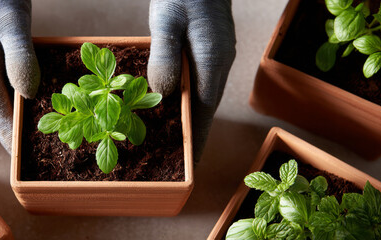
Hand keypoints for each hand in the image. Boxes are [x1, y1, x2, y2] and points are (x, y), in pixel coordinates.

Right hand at [0, 0, 39, 152]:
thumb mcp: (12, 29)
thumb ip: (20, 62)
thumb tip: (27, 96)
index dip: (7, 136)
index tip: (18, 159)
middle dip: (12, 130)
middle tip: (31, 152)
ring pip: (3, 96)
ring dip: (17, 114)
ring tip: (35, 133)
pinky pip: (8, 81)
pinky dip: (20, 95)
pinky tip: (34, 101)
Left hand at [148, 0, 235, 161]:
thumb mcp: (166, 21)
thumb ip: (164, 57)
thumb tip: (162, 96)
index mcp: (212, 60)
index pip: (204, 110)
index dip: (195, 138)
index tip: (189, 164)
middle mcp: (218, 62)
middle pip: (204, 107)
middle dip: (190, 134)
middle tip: (175, 160)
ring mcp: (216, 56)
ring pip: (201, 96)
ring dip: (187, 118)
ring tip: (170, 140)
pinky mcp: (208, 50)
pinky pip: (197, 83)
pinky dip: (185, 99)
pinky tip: (169, 105)